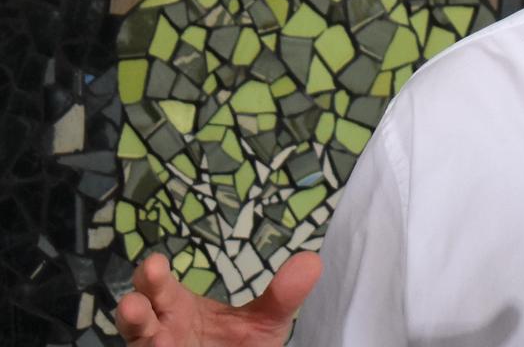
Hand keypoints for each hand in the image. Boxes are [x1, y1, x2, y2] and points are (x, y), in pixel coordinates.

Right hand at [115, 251, 322, 346]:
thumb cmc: (240, 346)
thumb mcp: (265, 323)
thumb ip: (283, 297)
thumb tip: (312, 261)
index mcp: (177, 307)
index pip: (157, 286)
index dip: (152, 276)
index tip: (155, 264)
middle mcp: (158, 330)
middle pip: (137, 314)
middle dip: (135, 306)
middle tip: (137, 298)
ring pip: (137, 342)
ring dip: (135, 335)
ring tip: (143, 329)